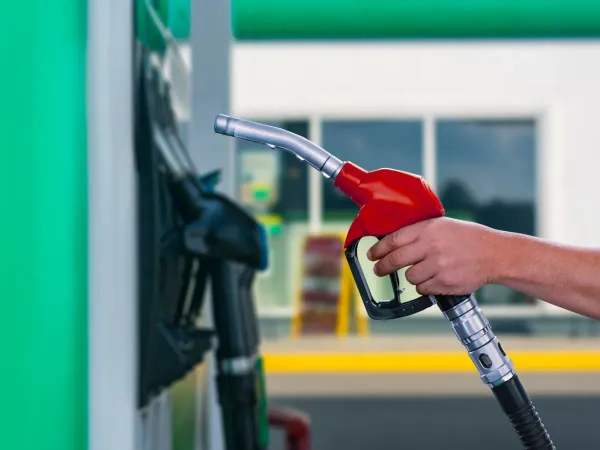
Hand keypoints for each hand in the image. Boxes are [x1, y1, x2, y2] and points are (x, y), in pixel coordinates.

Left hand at [367, 217, 502, 295]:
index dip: (378, 249)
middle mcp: (431, 247)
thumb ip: (418, 232)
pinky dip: (425, 286)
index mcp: (428, 230)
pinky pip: (423, 289)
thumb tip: (392, 242)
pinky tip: (435, 278)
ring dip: (412, 276)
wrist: (493, 254)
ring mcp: (438, 266)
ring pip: (410, 277)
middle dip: (382, 267)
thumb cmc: (466, 238)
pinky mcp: (444, 283)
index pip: (394, 240)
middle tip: (378, 270)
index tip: (371, 254)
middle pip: (395, 260)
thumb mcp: (441, 225)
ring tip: (423, 271)